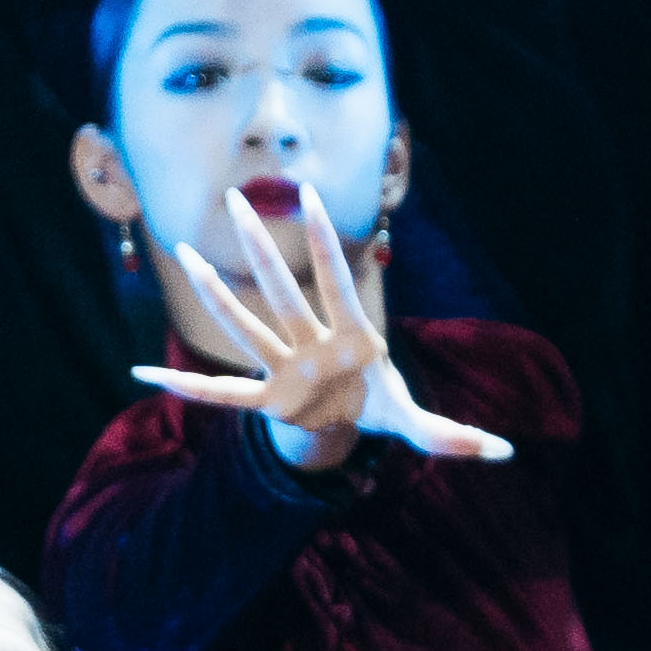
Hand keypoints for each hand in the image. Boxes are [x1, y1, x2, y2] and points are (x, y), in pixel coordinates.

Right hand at [142, 195, 509, 471]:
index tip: (308, 198)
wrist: (350, 423)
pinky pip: (220, 393)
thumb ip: (455, 436)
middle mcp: (310, 344)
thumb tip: (506, 452)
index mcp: (352, 340)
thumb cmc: (381, 406)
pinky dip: (183, 387)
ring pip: (244, 323)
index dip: (324, 243)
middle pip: (282, 291)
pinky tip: (144, 372)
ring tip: (184, 250)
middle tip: (236, 199)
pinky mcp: (265, 396)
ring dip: (216, 291)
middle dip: (259, 248)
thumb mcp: (418, 426)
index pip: (338, 281)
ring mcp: (283, 367)